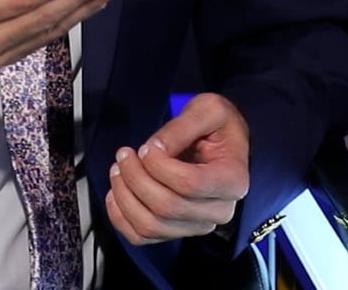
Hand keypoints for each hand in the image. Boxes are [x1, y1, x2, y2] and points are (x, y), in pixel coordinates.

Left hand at [105, 93, 249, 245]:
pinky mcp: (178, 231)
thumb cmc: (219, 126)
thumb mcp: (209, 110)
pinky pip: (143, 237)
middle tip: (124, 155)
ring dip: (125, 197)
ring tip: (118, 170)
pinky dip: (121, 218)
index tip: (147, 147)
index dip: (158, 165)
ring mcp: (198, 225)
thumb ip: (181, 126)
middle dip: (136, 178)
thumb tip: (153, 150)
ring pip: (152, 225)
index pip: (189, 183)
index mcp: (232, 180)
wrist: (222, 144)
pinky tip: (115, 193)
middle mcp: (220, 210)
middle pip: (167, 207)